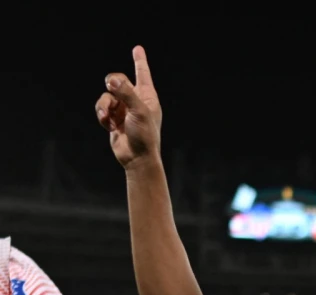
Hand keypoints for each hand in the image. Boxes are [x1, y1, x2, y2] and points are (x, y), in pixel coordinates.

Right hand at [95, 46, 161, 168]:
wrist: (137, 158)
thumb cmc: (144, 135)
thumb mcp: (138, 111)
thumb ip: (126, 93)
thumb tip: (111, 80)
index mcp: (148, 97)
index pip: (143, 74)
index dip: (140, 61)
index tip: (137, 49)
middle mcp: (136, 101)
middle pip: (118, 81)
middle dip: (112, 85)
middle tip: (111, 87)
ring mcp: (123, 110)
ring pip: (107, 96)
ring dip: (104, 106)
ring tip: (107, 118)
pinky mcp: (113, 119)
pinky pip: (102, 109)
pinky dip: (102, 116)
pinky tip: (108, 126)